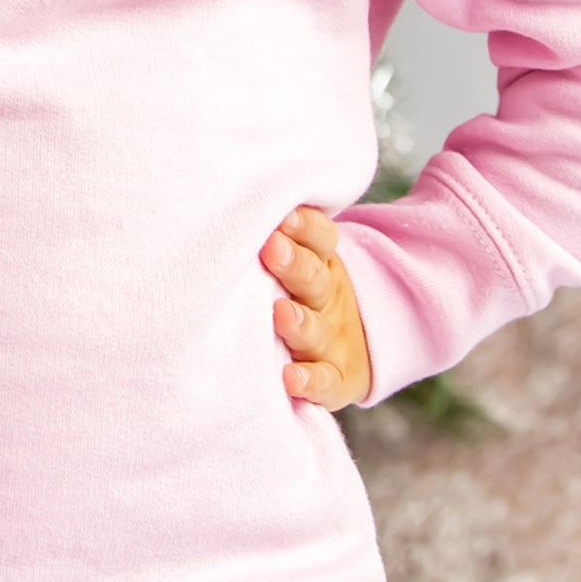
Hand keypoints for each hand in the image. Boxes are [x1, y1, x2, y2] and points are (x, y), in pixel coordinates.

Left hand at [261, 205, 373, 410]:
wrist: (351, 345)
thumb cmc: (297, 289)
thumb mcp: (298, 257)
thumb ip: (274, 235)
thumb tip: (229, 199)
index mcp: (318, 260)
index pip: (319, 237)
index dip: (305, 226)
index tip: (283, 217)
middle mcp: (325, 297)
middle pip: (313, 276)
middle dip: (293, 263)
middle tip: (272, 247)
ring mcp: (332, 339)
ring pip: (315, 329)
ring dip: (299, 322)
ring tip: (280, 314)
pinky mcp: (337, 379)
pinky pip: (325, 382)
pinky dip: (310, 382)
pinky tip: (291, 379)